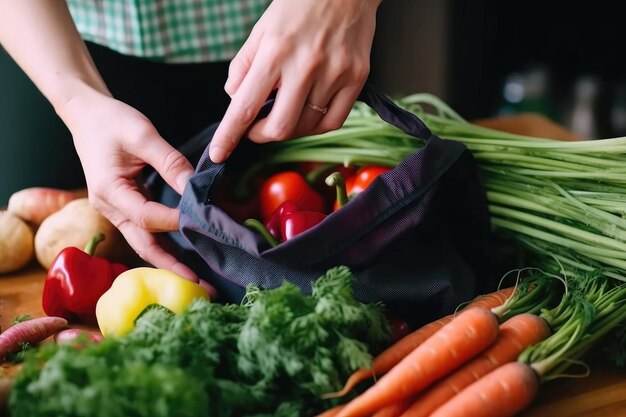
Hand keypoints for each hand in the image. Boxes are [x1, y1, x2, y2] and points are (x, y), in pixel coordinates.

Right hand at [58, 87, 216, 297]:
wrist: (87, 117)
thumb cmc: (112, 121)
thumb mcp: (142, 135)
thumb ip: (170, 162)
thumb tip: (195, 188)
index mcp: (108, 190)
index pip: (146, 216)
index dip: (174, 221)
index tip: (202, 223)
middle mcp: (109, 207)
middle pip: (143, 244)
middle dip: (172, 266)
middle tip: (199, 285)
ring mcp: (115, 211)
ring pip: (144, 243)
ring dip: (169, 262)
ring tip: (196, 281)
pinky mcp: (124, 209)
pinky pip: (145, 233)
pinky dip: (164, 246)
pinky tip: (184, 258)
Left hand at [209, 0, 380, 162]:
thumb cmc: (299, 6)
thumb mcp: (261, 29)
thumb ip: (243, 66)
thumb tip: (235, 100)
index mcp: (274, 51)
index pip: (245, 106)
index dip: (229, 135)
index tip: (219, 155)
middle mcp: (305, 66)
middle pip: (279, 127)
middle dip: (261, 135)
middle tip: (257, 128)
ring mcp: (334, 73)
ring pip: (306, 127)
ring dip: (289, 128)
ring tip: (286, 109)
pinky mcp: (356, 78)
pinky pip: (333, 121)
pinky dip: (316, 126)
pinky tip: (309, 114)